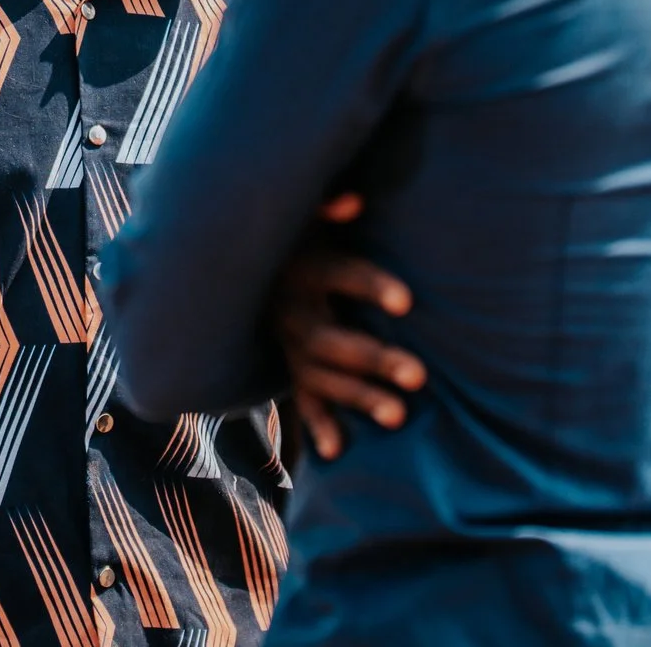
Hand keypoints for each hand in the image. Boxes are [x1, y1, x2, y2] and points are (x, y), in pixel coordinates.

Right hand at [270, 193, 424, 459]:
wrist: (230, 268)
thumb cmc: (290, 234)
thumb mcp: (301, 213)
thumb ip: (324, 205)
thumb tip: (353, 201)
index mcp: (300, 267)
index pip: (338, 274)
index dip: (370, 286)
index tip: (407, 302)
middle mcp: (290, 312)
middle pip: (333, 339)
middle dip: (375, 359)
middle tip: (421, 375)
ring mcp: (286, 345)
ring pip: (321, 376)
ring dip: (359, 396)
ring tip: (401, 416)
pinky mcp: (285, 367)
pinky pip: (299, 399)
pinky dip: (317, 424)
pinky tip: (337, 449)